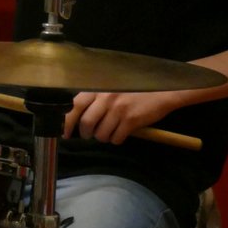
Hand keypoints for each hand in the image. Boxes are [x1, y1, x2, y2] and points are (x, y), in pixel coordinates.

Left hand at [62, 88, 181, 145]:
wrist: (162, 90)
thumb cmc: (135, 88)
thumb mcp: (111, 87)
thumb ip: (95, 97)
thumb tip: (78, 116)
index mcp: (98, 88)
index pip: (75, 105)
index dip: (67, 121)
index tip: (65, 132)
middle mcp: (106, 97)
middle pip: (86, 123)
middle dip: (86, 134)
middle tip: (89, 135)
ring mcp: (118, 109)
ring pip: (101, 134)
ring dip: (103, 137)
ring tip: (110, 131)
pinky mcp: (130, 120)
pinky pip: (116, 138)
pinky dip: (116, 139)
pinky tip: (121, 132)